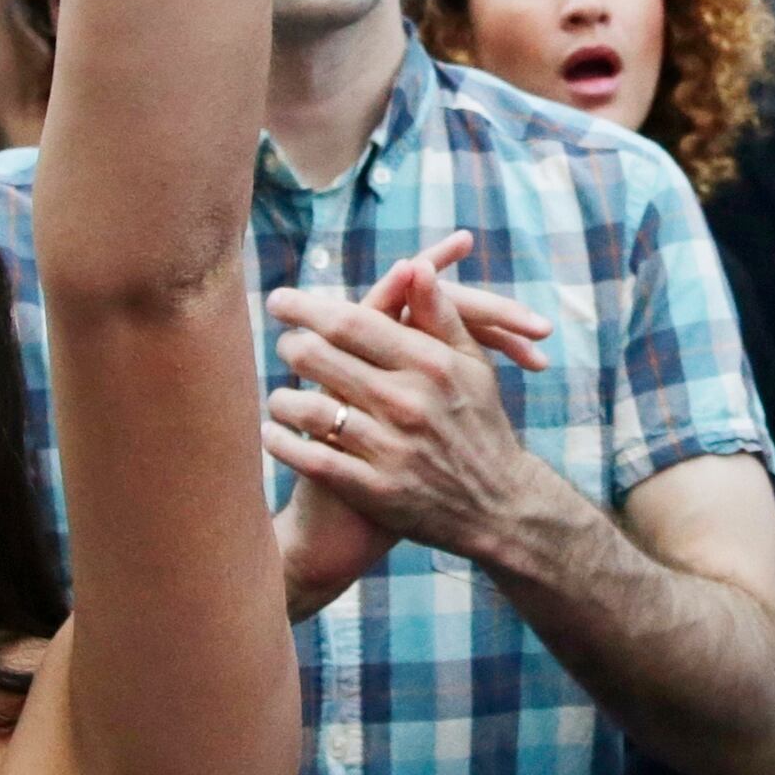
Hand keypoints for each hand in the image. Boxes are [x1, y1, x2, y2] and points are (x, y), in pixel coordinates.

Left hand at [264, 250, 559, 560]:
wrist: (500, 510)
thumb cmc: (481, 427)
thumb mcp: (474, 366)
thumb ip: (440, 316)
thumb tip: (413, 264)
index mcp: (430, 365)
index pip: (352, 323)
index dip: (306, 308)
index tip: (279, 300)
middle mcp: (408, 402)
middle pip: (320, 358)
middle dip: (290, 346)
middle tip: (284, 345)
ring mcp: (390, 449)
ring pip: (307, 409)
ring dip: (282, 397)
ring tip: (281, 394)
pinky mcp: (376, 491)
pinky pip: (311, 459)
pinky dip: (283, 443)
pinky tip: (274, 434)